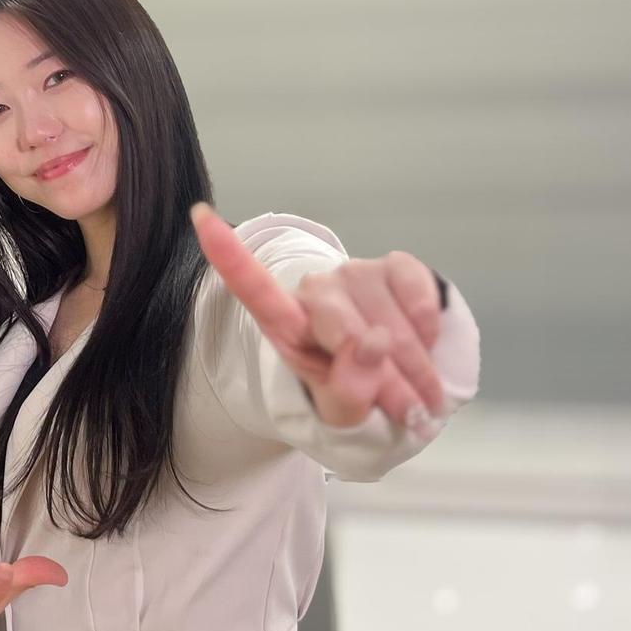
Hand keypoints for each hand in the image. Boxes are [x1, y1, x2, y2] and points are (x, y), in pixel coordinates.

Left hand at [191, 203, 444, 431]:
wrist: (400, 381)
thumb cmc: (354, 391)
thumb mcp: (341, 412)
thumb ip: (347, 391)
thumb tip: (374, 342)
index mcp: (287, 326)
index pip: (253, 289)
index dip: (229, 255)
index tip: (201, 217)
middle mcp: (317, 291)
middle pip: (346, 334)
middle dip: (385, 384)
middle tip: (407, 413)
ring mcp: (357, 273)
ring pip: (391, 326)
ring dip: (416, 370)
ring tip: (422, 396)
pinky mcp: (398, 267)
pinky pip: (418, 300)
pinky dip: (429, 333)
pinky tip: (426, 345)